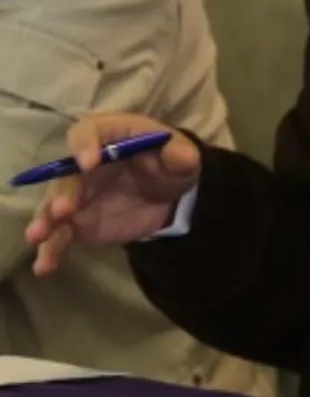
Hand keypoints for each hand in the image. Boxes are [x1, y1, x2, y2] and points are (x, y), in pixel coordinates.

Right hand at [25, 113, 201, 276]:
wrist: (167, 198)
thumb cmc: (169, 164)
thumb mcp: (184, 156)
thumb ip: (181, 154)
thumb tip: (178, 156)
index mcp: (111, 135)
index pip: (90, 131)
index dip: (85, 144)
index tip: (89, 162)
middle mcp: (85, 163)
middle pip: (66, 172)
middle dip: (63, 190)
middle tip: (63, 210)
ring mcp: (78, 194)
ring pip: (54, 204)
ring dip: (45, 219)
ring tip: (38, 236)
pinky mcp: (76, 223)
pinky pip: (59, 235)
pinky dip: (50, 249)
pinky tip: (45, 266)